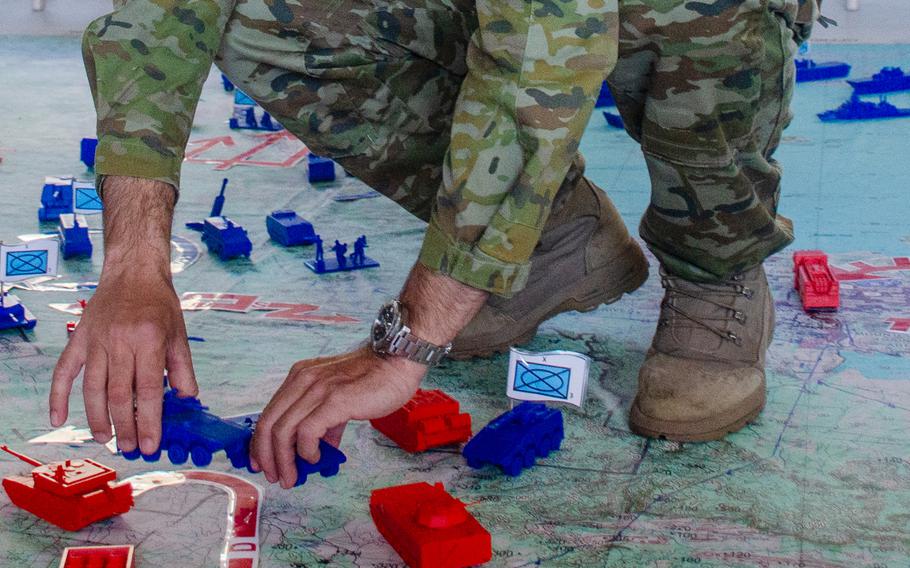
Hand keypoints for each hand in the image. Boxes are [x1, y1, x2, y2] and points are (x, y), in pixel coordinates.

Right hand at [48, 175, 193, 455]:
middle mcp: (120, 342)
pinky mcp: (79, 339)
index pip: (149, 390)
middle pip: (120, 395)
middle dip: (125, 426)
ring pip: (93, 389)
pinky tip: (58, 419)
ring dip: (97, 418)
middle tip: (130, 448)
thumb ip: (183, 369)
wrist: (132, 272)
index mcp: (149, 341)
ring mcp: (96, 341)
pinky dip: (59, 396)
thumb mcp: (179, 334)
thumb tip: (188, 400)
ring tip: (105, 439)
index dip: (150, 420)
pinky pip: (65, 371)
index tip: (151, 445)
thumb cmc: (160, 304)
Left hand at [250, 346, 424, 488]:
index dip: (260, 443)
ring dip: (285, 460)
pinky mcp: (335, 400)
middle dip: (267, 456)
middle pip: (268, 424)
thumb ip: (326, 423)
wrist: (398, 361)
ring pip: (283, 431)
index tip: (262, 463)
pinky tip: (316, 458)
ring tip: (293, 476)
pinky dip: (306, 451)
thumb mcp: (340, 398)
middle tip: (275, 477)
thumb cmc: (374, 379)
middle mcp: (303, 380)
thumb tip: (319, 451)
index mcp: (300, 377)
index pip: (268, 414)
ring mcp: (318, 389)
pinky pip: (307, 432)